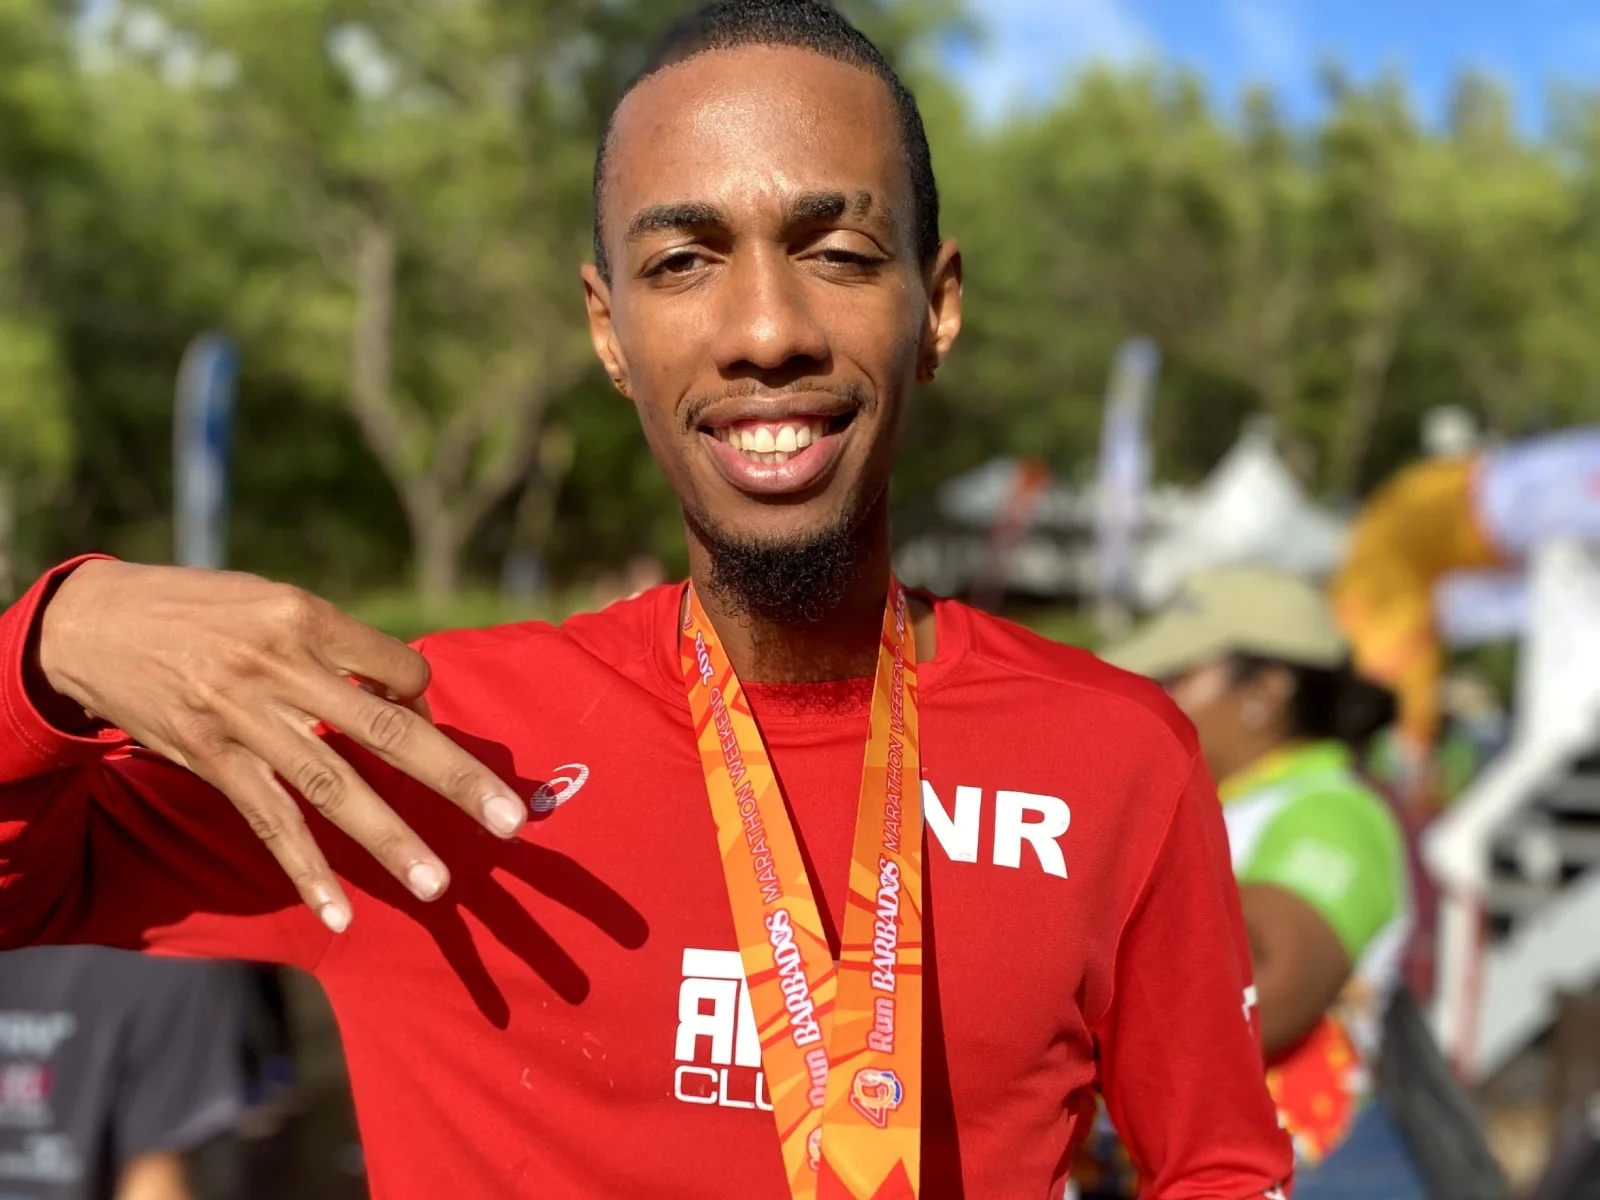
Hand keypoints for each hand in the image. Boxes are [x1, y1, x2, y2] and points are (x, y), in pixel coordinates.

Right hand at [33, 560, 525, 931]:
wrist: (96, 625)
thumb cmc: (205, 609)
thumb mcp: (274, 600)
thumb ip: (339, 646)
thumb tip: (407, 696)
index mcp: (306, 617)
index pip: (401, 669)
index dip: (421, 697)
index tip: (416, 710)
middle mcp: (279, 668)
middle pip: (385, 731)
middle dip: (454, 779)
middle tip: (510, 823)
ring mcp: (244, 721)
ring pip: (332, 787)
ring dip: (388, 840)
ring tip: (436, 886)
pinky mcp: (212, 762)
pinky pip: (269, 824)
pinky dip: (305, 872)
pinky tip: (337, 916)